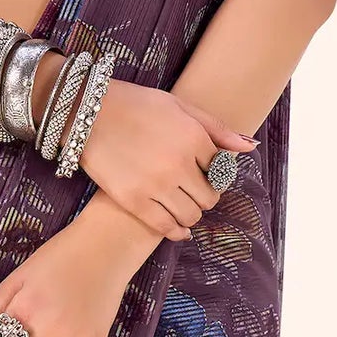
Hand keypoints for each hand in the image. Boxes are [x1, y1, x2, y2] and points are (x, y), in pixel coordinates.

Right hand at [73, 79, 253, 239]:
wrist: (86, 112)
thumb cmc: (134, 105)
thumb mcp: (179, 106)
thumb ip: (216, 128)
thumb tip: (250, 147)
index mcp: (193, 137)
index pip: (221, 170)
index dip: (215, 173)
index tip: (205, 173)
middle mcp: (178, 164)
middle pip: (209, 197)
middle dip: (205, 195)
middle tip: (194, 190)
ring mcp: (156, 185)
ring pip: (191, 215)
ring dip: (191, 213)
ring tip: (183, 205)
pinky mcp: (134, 201)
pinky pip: (165, 227)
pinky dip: (176, 232)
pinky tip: (178, 228)